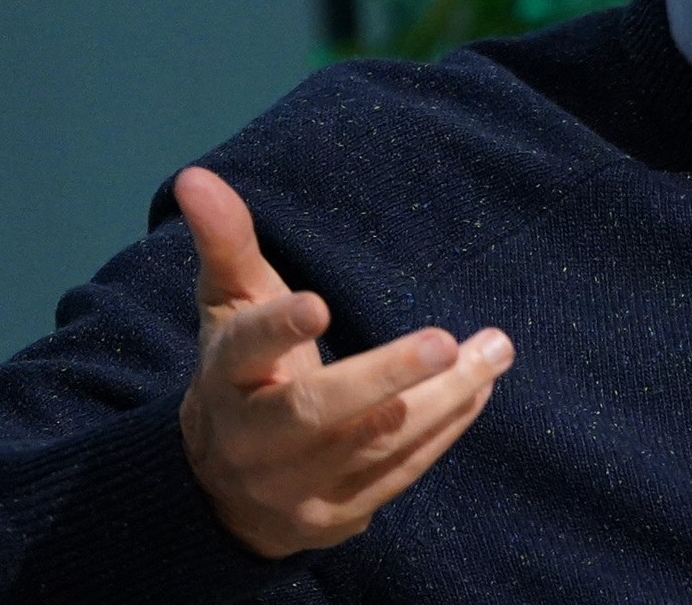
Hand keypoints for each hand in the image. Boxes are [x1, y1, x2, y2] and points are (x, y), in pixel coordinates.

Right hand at [173, 167, 513, 557]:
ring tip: (494, 351)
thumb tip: (197, 176)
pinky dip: (443, 431)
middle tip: (444, 341)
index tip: (318, 304)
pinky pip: (397, 474)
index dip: (277, 331)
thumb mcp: (229, 305)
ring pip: (372, 443)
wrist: (223, 485)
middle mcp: (252, 440)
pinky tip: (480, 389)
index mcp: (224, 380)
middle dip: (384, 377)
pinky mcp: (334, 516)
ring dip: (441, 400)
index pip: (242, 352)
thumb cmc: (242, 371)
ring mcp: (293, 487)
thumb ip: (226, 242)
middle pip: (316, 411)